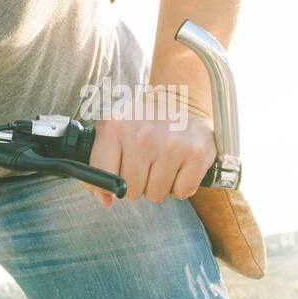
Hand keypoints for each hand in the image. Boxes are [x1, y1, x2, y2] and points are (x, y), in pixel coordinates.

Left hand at [78, 110, 215, 207]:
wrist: (180, 98)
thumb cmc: (142, 121)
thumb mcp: (113, 131)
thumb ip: (100, 165)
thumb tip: (105, 200)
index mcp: (114, 127)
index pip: (102, 176)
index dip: (110, 183)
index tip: (118, 174)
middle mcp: (141, 136)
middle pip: (131, 191)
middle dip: (138, 184)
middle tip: (146, 164)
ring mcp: (171, 145)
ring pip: (156, 195)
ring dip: (159, 186)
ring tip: (162, 162)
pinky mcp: (197, 154)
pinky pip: (182, 193)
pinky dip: (181, 186)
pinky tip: (179, 165)